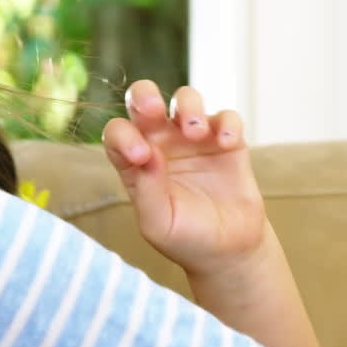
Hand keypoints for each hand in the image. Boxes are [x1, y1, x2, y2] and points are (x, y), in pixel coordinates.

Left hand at [102, 80, 262, 276]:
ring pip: (186, 98)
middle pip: (144, 99)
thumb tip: (146, 152)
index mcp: (136, 161)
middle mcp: (161, 142)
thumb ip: (147, 190)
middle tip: (153, 109)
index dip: (123, 135)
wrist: (228, 250)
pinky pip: (226, 117)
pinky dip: (228, 123)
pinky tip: (227, 143)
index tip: (141, 155)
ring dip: (188, 106)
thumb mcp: (158, 223)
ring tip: (195, 131)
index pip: (118, 132)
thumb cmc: (186, 238)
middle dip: (144, 95)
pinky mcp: (227, 141)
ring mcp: (194, 138)